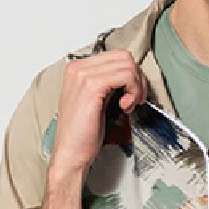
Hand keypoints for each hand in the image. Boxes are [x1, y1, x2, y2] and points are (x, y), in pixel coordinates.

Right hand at [48, 50, 148, 181]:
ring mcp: (83, 75)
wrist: (71, 152)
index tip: (133, 93)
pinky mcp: (91, 86)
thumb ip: (110, 83)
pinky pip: (126, 76)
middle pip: (124, 57)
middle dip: (137, 79)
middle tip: (135, 99)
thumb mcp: (99, 99)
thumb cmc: (84, 131)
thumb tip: (133, 74)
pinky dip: (133, 91)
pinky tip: (125, 107)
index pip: (117, 56)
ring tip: (129, 105)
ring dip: (136, 87)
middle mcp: (78, 68)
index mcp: (78, 69)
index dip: (132, 74)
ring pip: (128, 65)